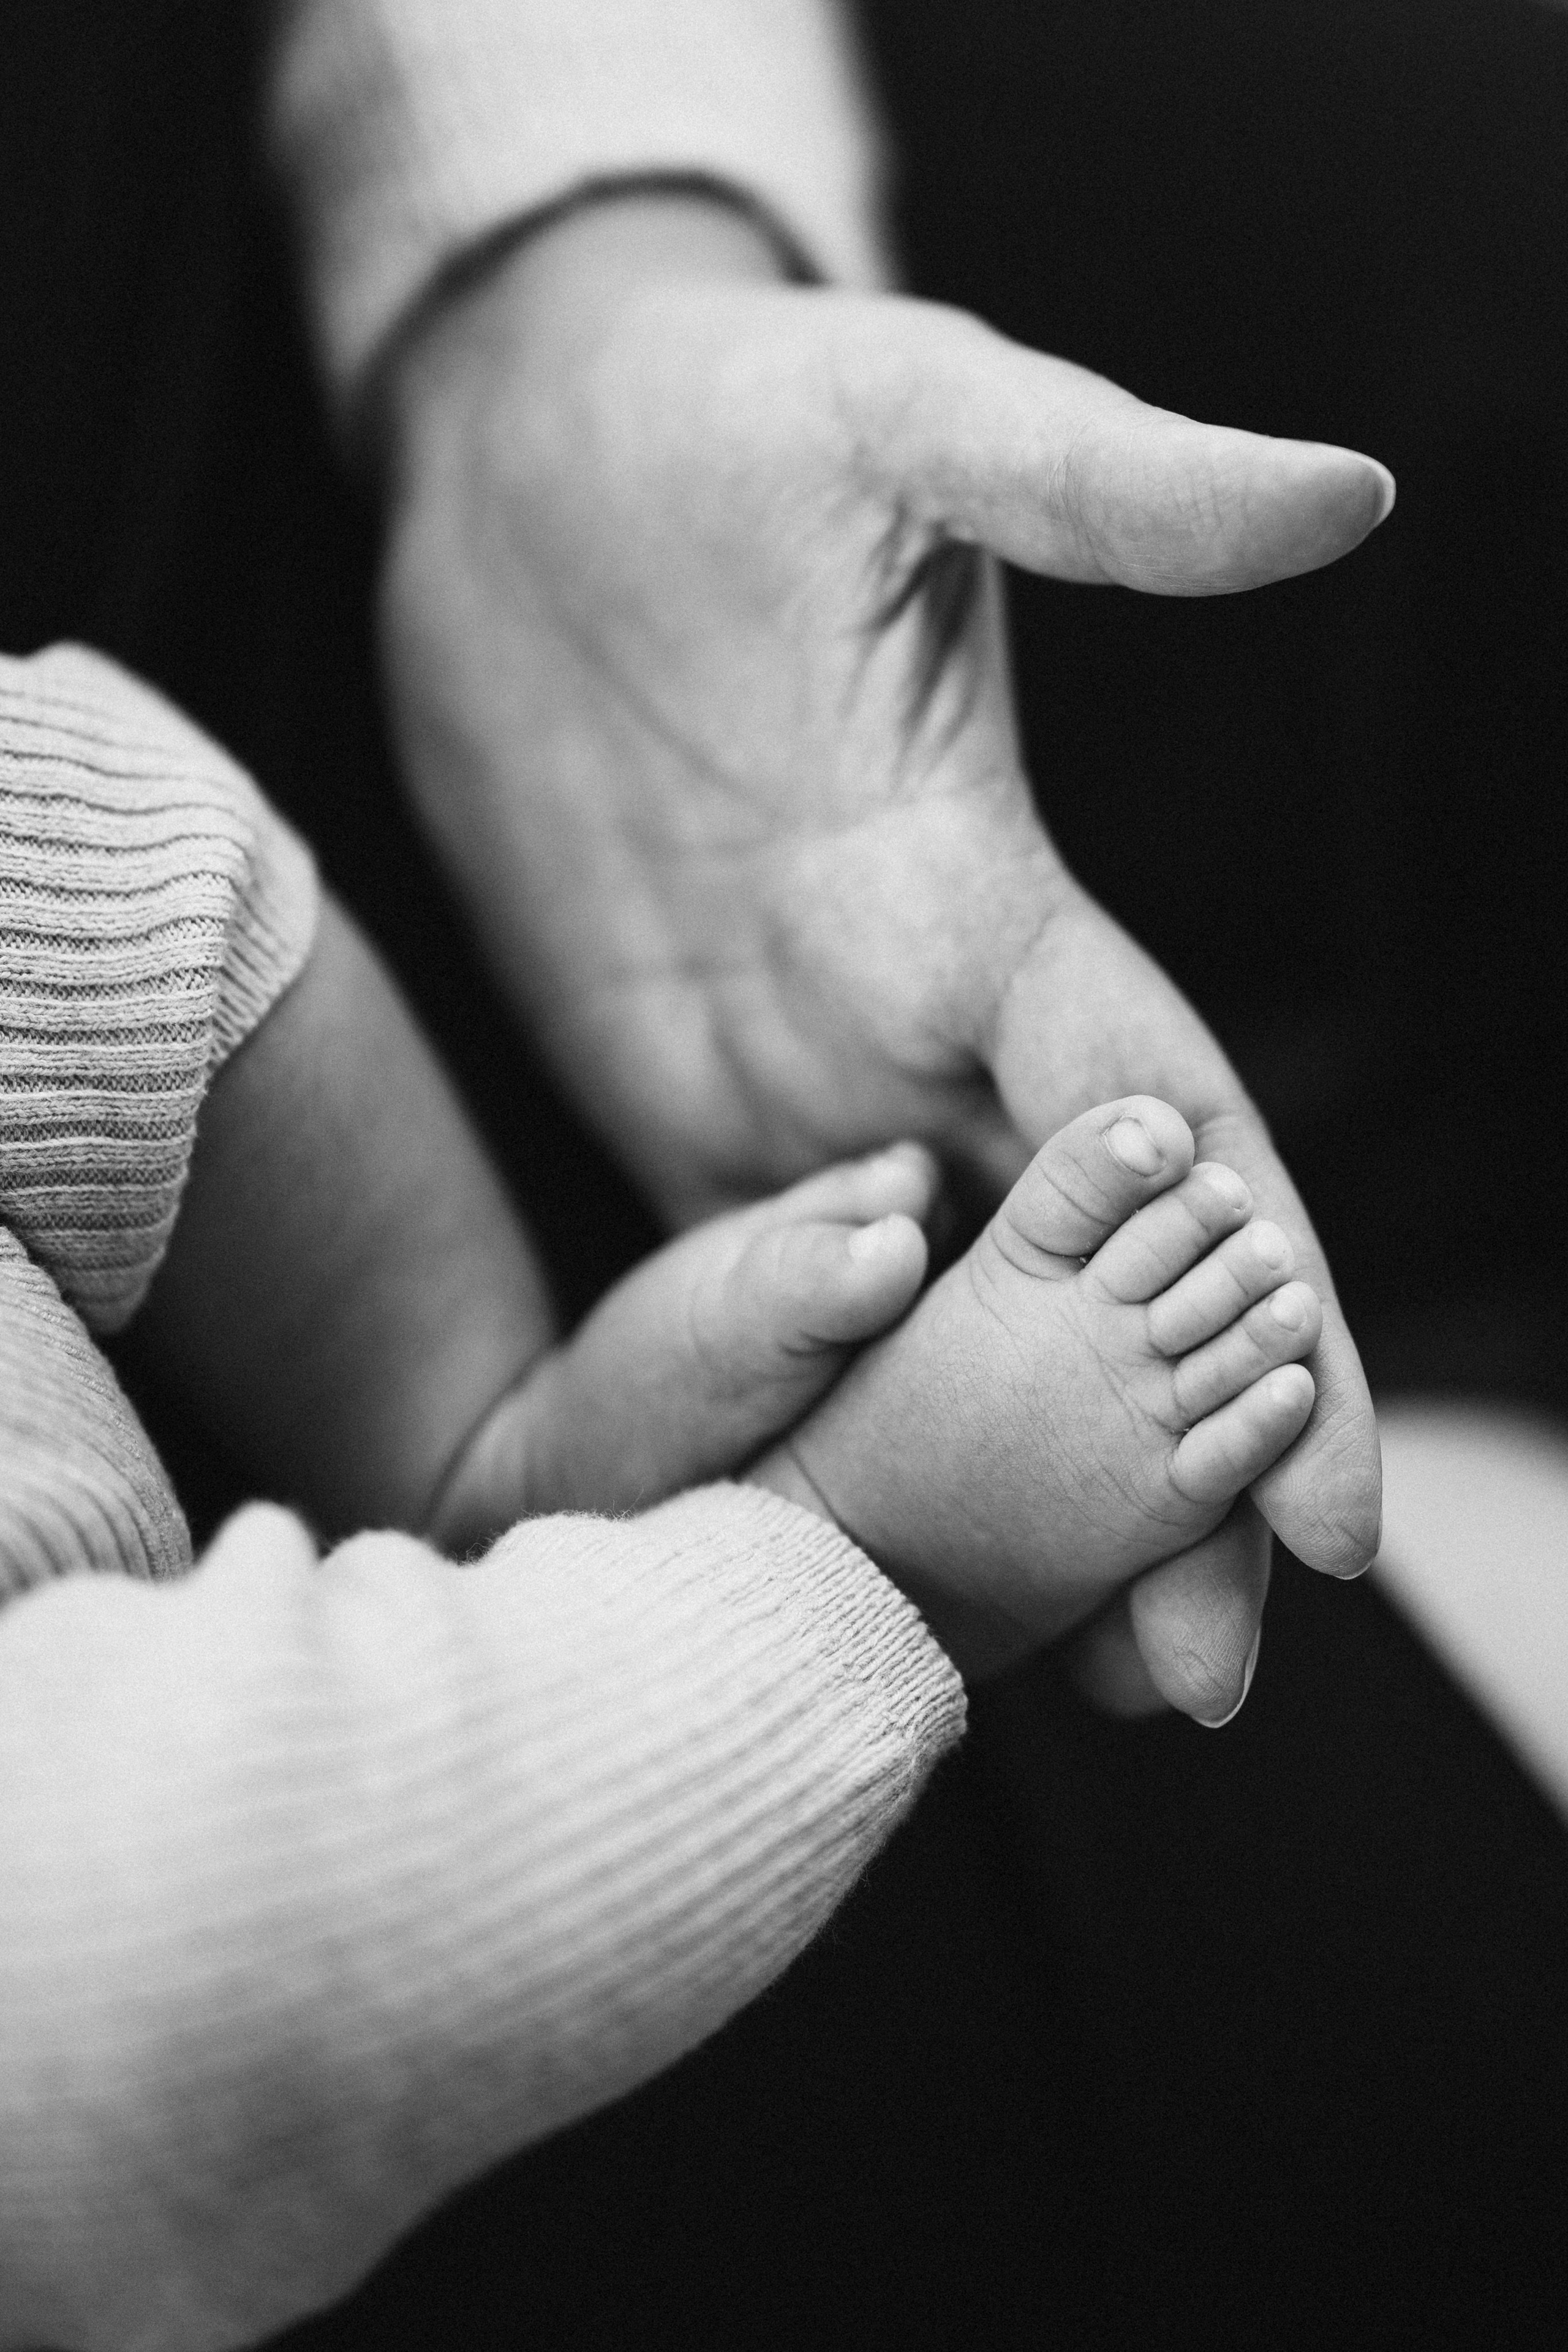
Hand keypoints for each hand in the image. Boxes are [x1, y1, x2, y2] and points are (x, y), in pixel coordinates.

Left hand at [376, 197, 1390, 1696]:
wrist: (535, 446)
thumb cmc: (726, 414)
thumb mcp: (916, 423)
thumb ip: (1108, 489)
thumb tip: (1350, 489)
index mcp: (982, 896)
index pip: (1163, 1137)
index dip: (1264, 1316)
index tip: (1331, 1510)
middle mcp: (910, 1018)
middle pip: (1071, 1284)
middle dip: (1147, 1473)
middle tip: (1200, 1696)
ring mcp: (794, 1068)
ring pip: (935, 1321)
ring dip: (994, 1483)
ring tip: (1060, 1684)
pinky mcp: (663, 1088)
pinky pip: (757, 1286)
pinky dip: (819, 1412)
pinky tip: (844, 1537)